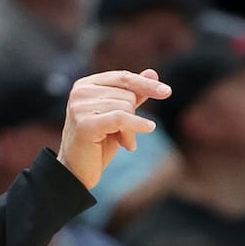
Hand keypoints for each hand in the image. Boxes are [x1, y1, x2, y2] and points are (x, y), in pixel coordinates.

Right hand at [56, 70, 169, 190]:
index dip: (145, 84)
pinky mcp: (85, 123)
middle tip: (126, 137)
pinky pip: (121, 118)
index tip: (167, 92)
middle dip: (134, 116)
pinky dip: (136, 126)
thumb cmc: (98, 143)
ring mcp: (80, 106)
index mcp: (86, 84)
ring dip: (131, 130)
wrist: (77, 172)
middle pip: (127, 94)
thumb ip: (133, 95)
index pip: (123, 77)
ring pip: (126, 107)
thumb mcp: (119, 116)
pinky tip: (145, 132)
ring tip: (124, 143)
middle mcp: (81, 91)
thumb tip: (153, 73)